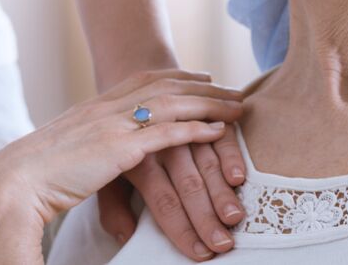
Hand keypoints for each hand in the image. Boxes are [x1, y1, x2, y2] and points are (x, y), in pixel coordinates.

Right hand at [0, 69, 242, 263]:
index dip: (177, 76)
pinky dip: (195, 130)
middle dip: (204, 87)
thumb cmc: (32, 175)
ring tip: (238, 107)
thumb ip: (87, 147)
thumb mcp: (65, 151)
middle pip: (167, 86)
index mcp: (95, 106)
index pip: (144, 79)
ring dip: (210, 105)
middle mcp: (108, 108)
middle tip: (233, 89)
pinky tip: (218, 131)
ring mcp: (114, 125)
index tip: (202, 75)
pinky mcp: (119, 149)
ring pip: (173, 105)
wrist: (13, 182)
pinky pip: (166, 134)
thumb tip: (96, 155)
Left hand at [118, 125, 247, 259]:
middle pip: (188, 183)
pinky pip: (219, 134)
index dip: (181, 227)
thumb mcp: (108, 174)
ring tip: (234, 216)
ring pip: (206, 160)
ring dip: (222, 190)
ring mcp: (184, 127)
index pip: (162, 199)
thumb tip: (126, 235)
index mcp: (138, 160)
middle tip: (222, 242)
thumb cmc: (117, 145)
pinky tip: (238, 176)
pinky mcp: (202, 114)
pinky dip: (231, 154)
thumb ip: (114, 207)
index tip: (200, 252)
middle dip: (206, 216)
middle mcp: (162, 143)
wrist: (115, 98)